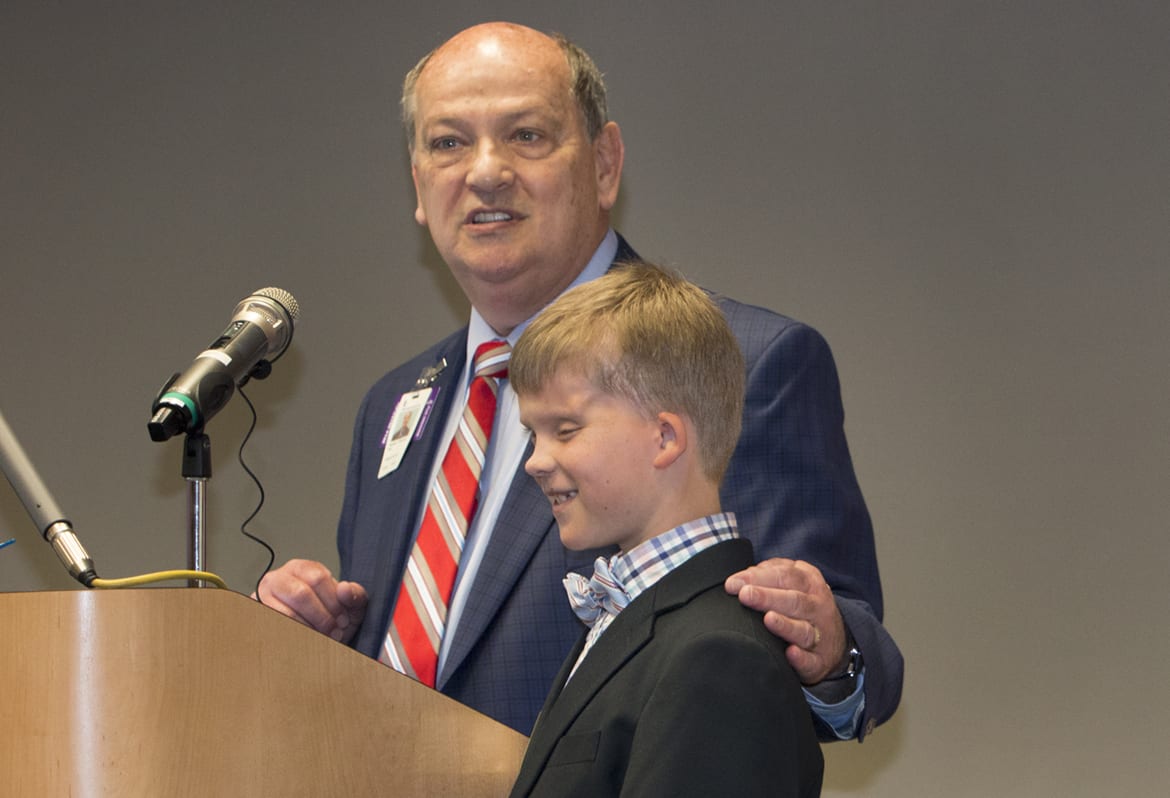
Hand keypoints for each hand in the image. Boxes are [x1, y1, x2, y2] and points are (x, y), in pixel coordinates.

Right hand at [253, 559, 367, 643]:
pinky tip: (304, 641)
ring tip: (321, 638)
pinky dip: (293, 637)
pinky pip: (274, 627)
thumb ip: (355, 595)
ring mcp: (263, 597)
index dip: (334, 602)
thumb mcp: (350, 607)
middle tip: (333, 632)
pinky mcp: (256, 616)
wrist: (309, 640)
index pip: (318, 578)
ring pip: (286, 613)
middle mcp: (279, 578)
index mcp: (302, 568)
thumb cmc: (329, 619)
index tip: (343, 620)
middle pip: (301, 594)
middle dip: (321, 617)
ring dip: (308, 629)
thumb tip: (345, 589)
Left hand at [725, 558, 847, 684]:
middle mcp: (817, 607)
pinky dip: (801, 658)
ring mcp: (821, 635)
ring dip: (785, 625)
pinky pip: (811, 661)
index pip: (785, 575)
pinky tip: (790, 653)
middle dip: (767, 597)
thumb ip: (771, 573)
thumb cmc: (803, 605)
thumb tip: (743, 577)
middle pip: (794, 600)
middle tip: (745, 595)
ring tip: (768, 619)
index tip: (734, 583)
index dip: (759, 577)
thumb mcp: (795, 582)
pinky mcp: (819, 661)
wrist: (835, 641)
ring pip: (803, 630)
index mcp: (809, 583)